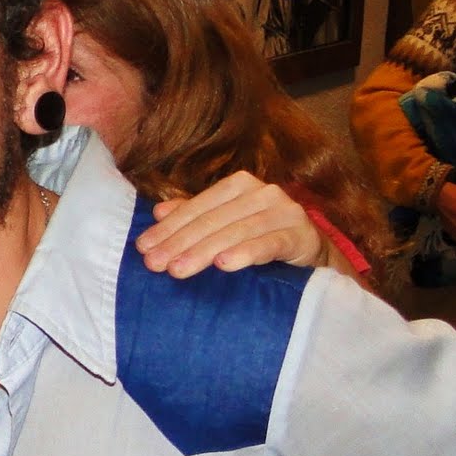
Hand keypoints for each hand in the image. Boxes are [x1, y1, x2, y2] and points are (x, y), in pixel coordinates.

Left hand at [135, 171, 327, 276]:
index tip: (143, 248)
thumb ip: (195, 216)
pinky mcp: (302, 235)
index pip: (197, 206)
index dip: (168, 227)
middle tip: (154, 264)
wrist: (312, 256)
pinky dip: (246, 253)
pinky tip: (224, 264)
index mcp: (239, 186)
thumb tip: (159, 212)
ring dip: (204, 251)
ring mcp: (284, 212)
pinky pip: (269, 243)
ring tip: (178, 269)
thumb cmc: (262, 238)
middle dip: (179, 243)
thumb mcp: (226, 225)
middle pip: (212, 220)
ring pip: (236, 231)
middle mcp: (262, 192)